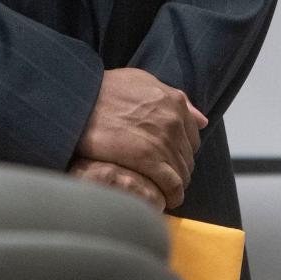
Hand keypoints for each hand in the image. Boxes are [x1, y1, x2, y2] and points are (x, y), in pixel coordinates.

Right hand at [75, 68, 207, 209]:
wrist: (78, 100)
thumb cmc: (103, 89)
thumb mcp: (140, 80)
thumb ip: (172, 97)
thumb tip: (202, 119)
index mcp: (173, 101)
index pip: (192, 136)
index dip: (179, 149)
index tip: (166, 157)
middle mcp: (173, 119)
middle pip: (188, 157)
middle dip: (176, 168)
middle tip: (160, 176)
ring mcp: (163, 140)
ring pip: (183, 173)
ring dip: (173, 185)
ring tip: (159, 189)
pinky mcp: (149, 159)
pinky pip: (173, 185)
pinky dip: (171, 195)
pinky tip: (162, 198)